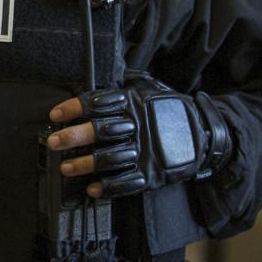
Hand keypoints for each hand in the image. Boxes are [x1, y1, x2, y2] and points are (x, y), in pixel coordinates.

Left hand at [47, 74, 232, 198]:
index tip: (56, 115)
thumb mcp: (150, 88)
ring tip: (66, 168)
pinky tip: (93, 188)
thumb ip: (125, 83)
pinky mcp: (153, 173)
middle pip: (101, 131)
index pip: (98, 102)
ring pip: (110, 158)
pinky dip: (108, 187)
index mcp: (134, 102)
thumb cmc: (170, 109)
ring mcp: (145, 151)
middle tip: (54, 142)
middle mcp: (137, 126)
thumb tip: (100, 72)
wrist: (207, 132)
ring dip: (84, 164)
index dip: (74, 108)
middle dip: (74, 136)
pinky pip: (127, 182)